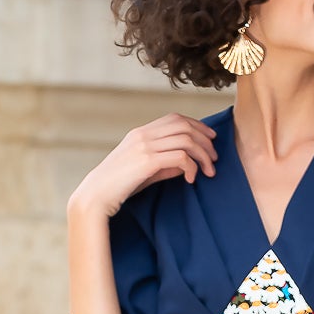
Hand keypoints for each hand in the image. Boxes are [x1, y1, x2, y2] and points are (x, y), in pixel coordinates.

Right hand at [68, 114, 217, 219]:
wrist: (97, 195)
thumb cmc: (120, 185)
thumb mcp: (144, 170)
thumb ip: (165, 163)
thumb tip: (188, 163)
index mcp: (141, 133)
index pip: (175, 118)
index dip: (197, 125)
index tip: (211, 139)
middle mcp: (143, 135)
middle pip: (184, 125)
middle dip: (205, 141)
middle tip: (215, 159)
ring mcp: (145, 146)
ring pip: (186, 140)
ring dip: (203, 155)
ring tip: (209, 171)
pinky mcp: (147, 161)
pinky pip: (180, 157)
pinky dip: (192, 167)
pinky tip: (192, 180)